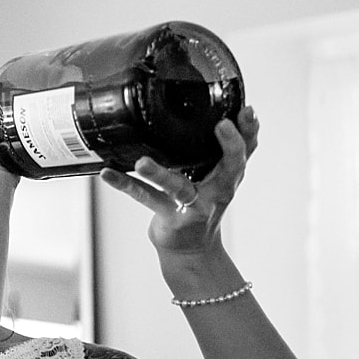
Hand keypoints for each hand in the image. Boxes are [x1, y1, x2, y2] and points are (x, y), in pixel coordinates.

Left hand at [98, 106, 258, 255]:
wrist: (191, 249)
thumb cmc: (203, 204)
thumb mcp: (220, 178)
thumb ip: (227, 149)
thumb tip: (238, 109)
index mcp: (228, 176)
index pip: (246, 151)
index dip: (249, 131)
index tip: (246, 111)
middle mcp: (216, 190)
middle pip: (228, 168)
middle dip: (229, 147)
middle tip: (221, 125)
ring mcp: (193, 205)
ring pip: (178, 187)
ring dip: (159, 174)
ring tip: (142, 163)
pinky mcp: (169, 217)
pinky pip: (145, 198)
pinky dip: (126, 185)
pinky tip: (108, 173)